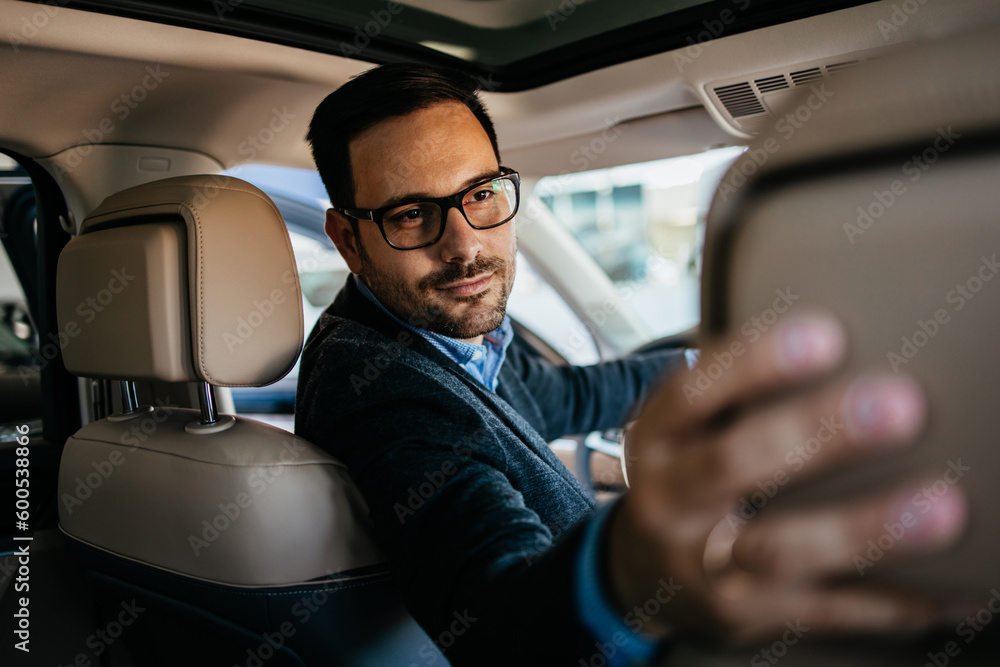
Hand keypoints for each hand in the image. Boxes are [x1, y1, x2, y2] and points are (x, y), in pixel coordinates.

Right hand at [610, 313, 966, 642]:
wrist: (641, 572)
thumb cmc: (682, 473)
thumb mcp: (680, 424)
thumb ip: (733, 383)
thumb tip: (837, 319)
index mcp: (658, 438)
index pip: (694, 393)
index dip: (754, 363)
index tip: (825, 335)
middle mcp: (672, 501)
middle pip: (734, 466)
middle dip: (816, 435)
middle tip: (899, 405)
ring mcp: (708, 566)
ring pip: (782, 549)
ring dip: (864, 527)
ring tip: (941, 506)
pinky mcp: (751, 618)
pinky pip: (828, 613)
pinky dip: (898, 605)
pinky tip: (960, 591)